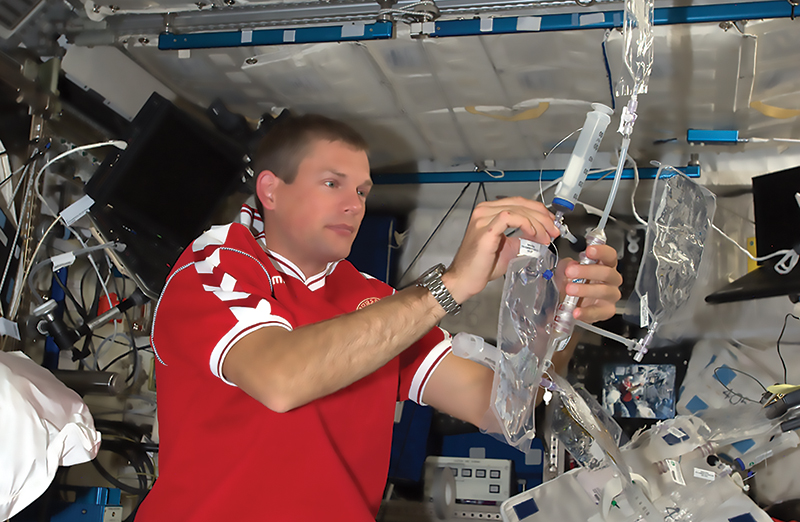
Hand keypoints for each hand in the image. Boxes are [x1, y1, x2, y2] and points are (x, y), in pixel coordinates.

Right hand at [442, 197, 559, 302]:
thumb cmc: (481, 266)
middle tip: (554, 230)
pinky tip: (533, 234)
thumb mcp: (508, 248)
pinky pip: (510, 217)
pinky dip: (526, 223)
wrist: (464, 279)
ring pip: (518, 209)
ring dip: (537, 223)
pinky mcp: (486, 229)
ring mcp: (483, 218)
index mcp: (488, 212)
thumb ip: (521, 239)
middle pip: (521, 203)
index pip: (519, 202)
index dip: (539, 211)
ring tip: (546, 237)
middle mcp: (484, 211)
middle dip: (542, 217)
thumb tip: (538, 235)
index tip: (551, 223)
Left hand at [555, 243, 622, 323]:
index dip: (601, 251)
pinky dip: (586, 312)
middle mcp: (611, 279)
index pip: (609, 255)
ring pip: (604, 291)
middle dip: (587, 271)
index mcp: (605, 265)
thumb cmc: (572, 282)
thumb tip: (570, 265)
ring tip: (570, 289)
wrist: (569, 302)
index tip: (589, 250)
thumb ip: (567, 265)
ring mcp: (611, 295)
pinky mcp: (607, 311)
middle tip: (570, 271)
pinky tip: (576, 311)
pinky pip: (599, 312)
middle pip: (607, 272)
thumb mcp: (566, 270)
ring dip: (585, 290)